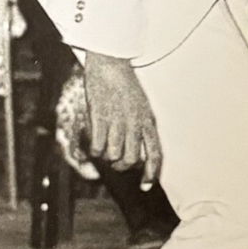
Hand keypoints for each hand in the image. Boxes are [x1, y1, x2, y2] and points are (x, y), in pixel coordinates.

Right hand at [82, 53, 161, 189]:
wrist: (109, 62)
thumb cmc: (124, 85)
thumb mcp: (140, 106)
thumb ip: (140, 128)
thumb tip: (135, 155)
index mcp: (148, 120)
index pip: (155, 154)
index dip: (151, 173)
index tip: (145, 186)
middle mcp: (135, 123)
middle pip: (132, 160)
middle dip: (123, 165)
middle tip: (115, 158)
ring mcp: (117, 121)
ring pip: (114, 155)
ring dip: (107, 156)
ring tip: (103, 144)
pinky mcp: (99, 117)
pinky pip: (97, 146)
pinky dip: (94, 149)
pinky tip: (93, 139)